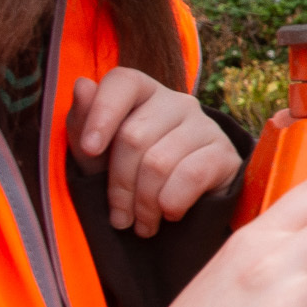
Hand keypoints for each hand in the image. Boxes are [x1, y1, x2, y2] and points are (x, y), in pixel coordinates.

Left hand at [71, 69, 242, 235]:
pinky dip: (171, 204)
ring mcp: (204, 125)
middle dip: (119, 186)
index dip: (101, 114)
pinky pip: (190, 176)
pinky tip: (169, 214)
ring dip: (144, 204)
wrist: (183, 204)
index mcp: (142, 91)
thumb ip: (83, 121)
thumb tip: (82, 85)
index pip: (121, 82)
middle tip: (119, 218)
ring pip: (159, 163)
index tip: (89, 150)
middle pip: (134, 136)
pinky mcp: (224, 153)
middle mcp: (176, 101)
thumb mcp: (96, 153)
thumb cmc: (131, 171)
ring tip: (142, 224)